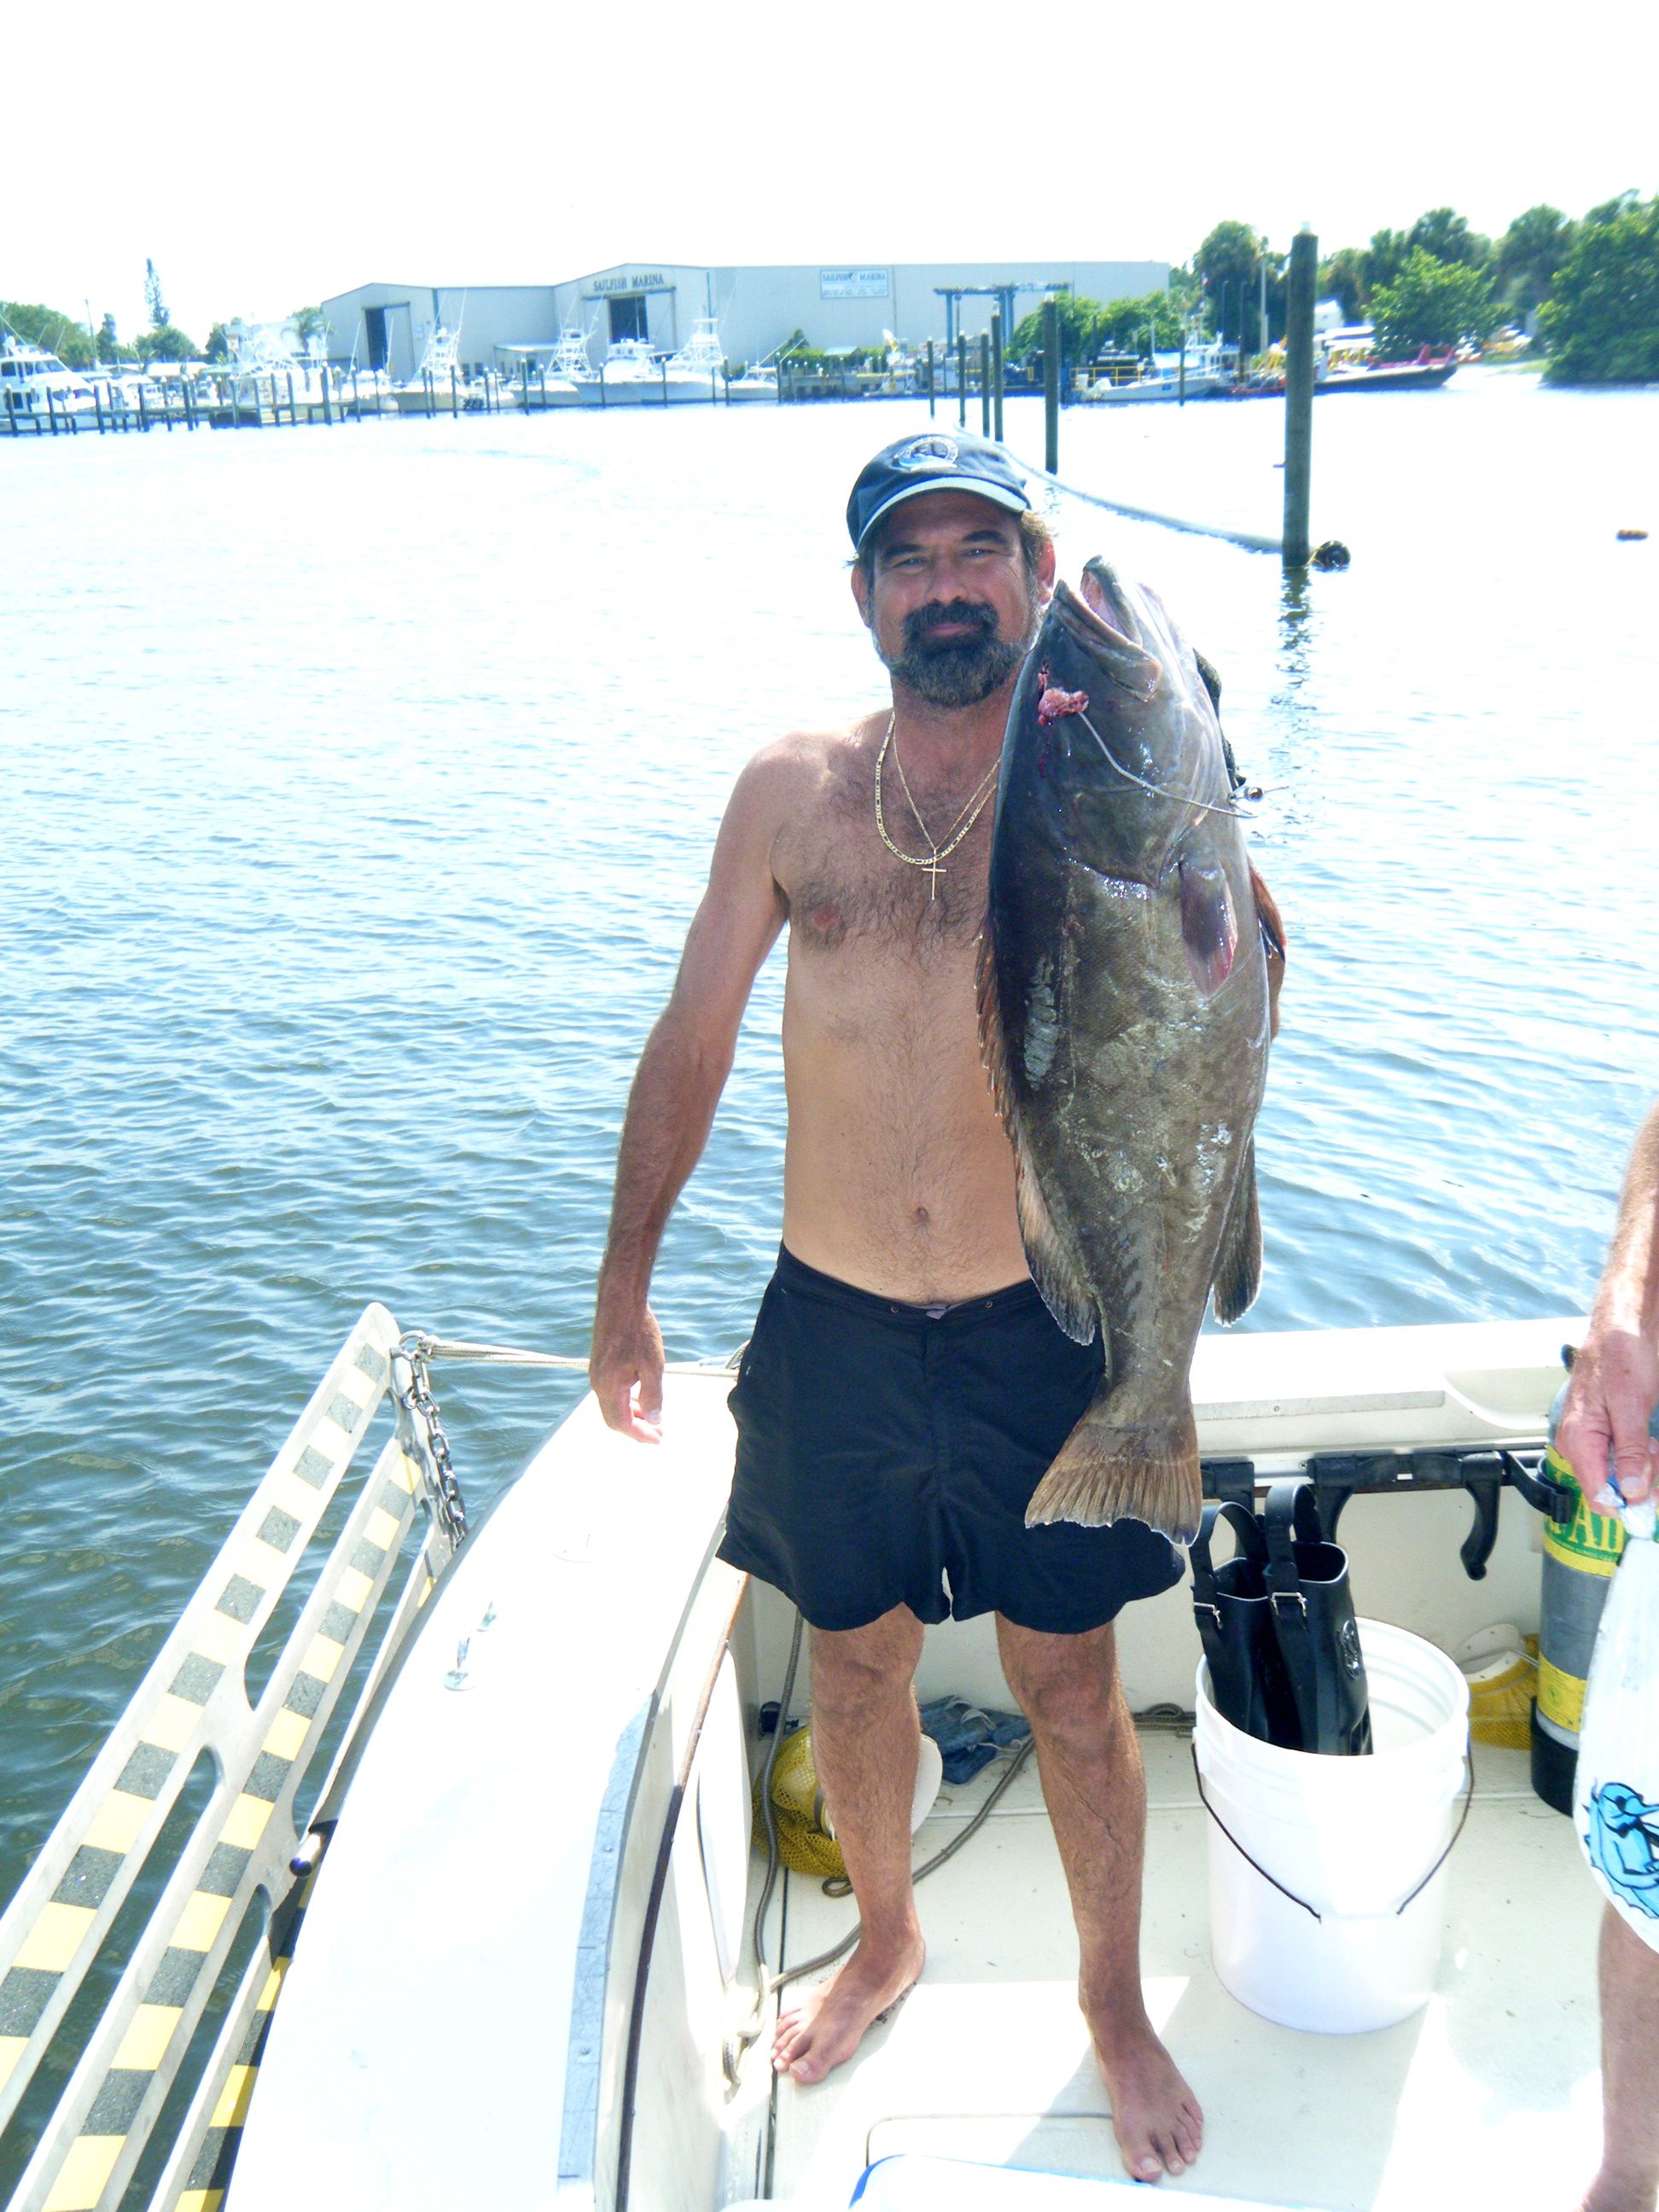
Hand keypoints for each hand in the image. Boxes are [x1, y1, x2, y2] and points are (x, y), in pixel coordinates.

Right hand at [590, 1299, 665, 1443]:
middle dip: (635, 1429)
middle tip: (656, 1433)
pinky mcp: (600, 1363)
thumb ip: (653, 1395)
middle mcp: (598, 1382)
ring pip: (611, 1405)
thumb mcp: (653, 1365)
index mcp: (609, 1386)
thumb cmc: (638, 1330)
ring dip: (631, 1415)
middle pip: (613, 1419)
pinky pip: (610, 1392)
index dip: (640, 1435)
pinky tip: (641, 1396)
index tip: (657, 1439)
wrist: (621, 1300)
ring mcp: (597, 1372)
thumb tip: (653, 1420)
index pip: (622, 1423)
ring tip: (652, 1417)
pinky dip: (625, 1401)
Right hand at [1557, 1326, 1658, 1507]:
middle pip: (1611, 1487)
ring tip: (1654, 1441)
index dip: (1631, 1504)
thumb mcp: (1633, 1406)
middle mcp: (1577, 1443)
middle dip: (1642, 1481)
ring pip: (1618, 1474)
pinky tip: (1648, 1440)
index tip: (1656, 1497)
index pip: (1600, 1496)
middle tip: (1658, 1454)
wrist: (1621, 1326)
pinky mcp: (1598, 1432)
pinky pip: (1619, 1458)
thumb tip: (1631, 1492)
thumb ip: (1630, 1451)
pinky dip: (1640, 1455)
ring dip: (1644, 1467)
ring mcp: (1587, 1438)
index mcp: (1579, 1440)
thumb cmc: (1623, 1357)